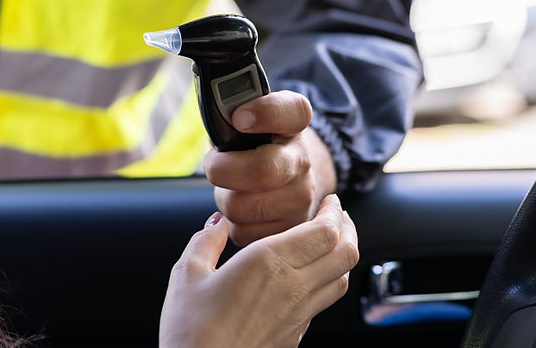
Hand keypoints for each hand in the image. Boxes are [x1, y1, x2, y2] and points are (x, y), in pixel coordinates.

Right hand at [159, 194, 358, 347]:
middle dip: (348, 229)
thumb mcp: (187, 275)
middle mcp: (292, 287)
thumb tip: (215, 224)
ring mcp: (298, 315)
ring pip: (341, 280)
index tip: (331, 201)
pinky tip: (307, 278)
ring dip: (342, 256)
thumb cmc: (191, 331)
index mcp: (269, 262)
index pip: (325, 231)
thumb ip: (205, 241)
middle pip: (345, 253)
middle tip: (338, 216)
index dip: (334, 212)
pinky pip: (323, 303)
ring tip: (331, 244)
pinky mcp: (295, 336)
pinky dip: (326, 282)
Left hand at [204, 90, 337, 245]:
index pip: (293, 111)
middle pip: (261, 171)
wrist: (288, 177)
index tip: (240, 117)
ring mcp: (302, 199)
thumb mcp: (249, 117)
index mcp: (293, 124)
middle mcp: (303, 161)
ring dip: (224, 198)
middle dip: (222, 170)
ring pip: (242, 207)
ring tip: (231, 187)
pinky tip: (242, 208)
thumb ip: (230, 108)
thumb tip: (211, 115)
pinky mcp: (290, 230)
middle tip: (214, 166)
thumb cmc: (256, 144)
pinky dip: (232, 222)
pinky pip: (243, 232)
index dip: (265, 113)